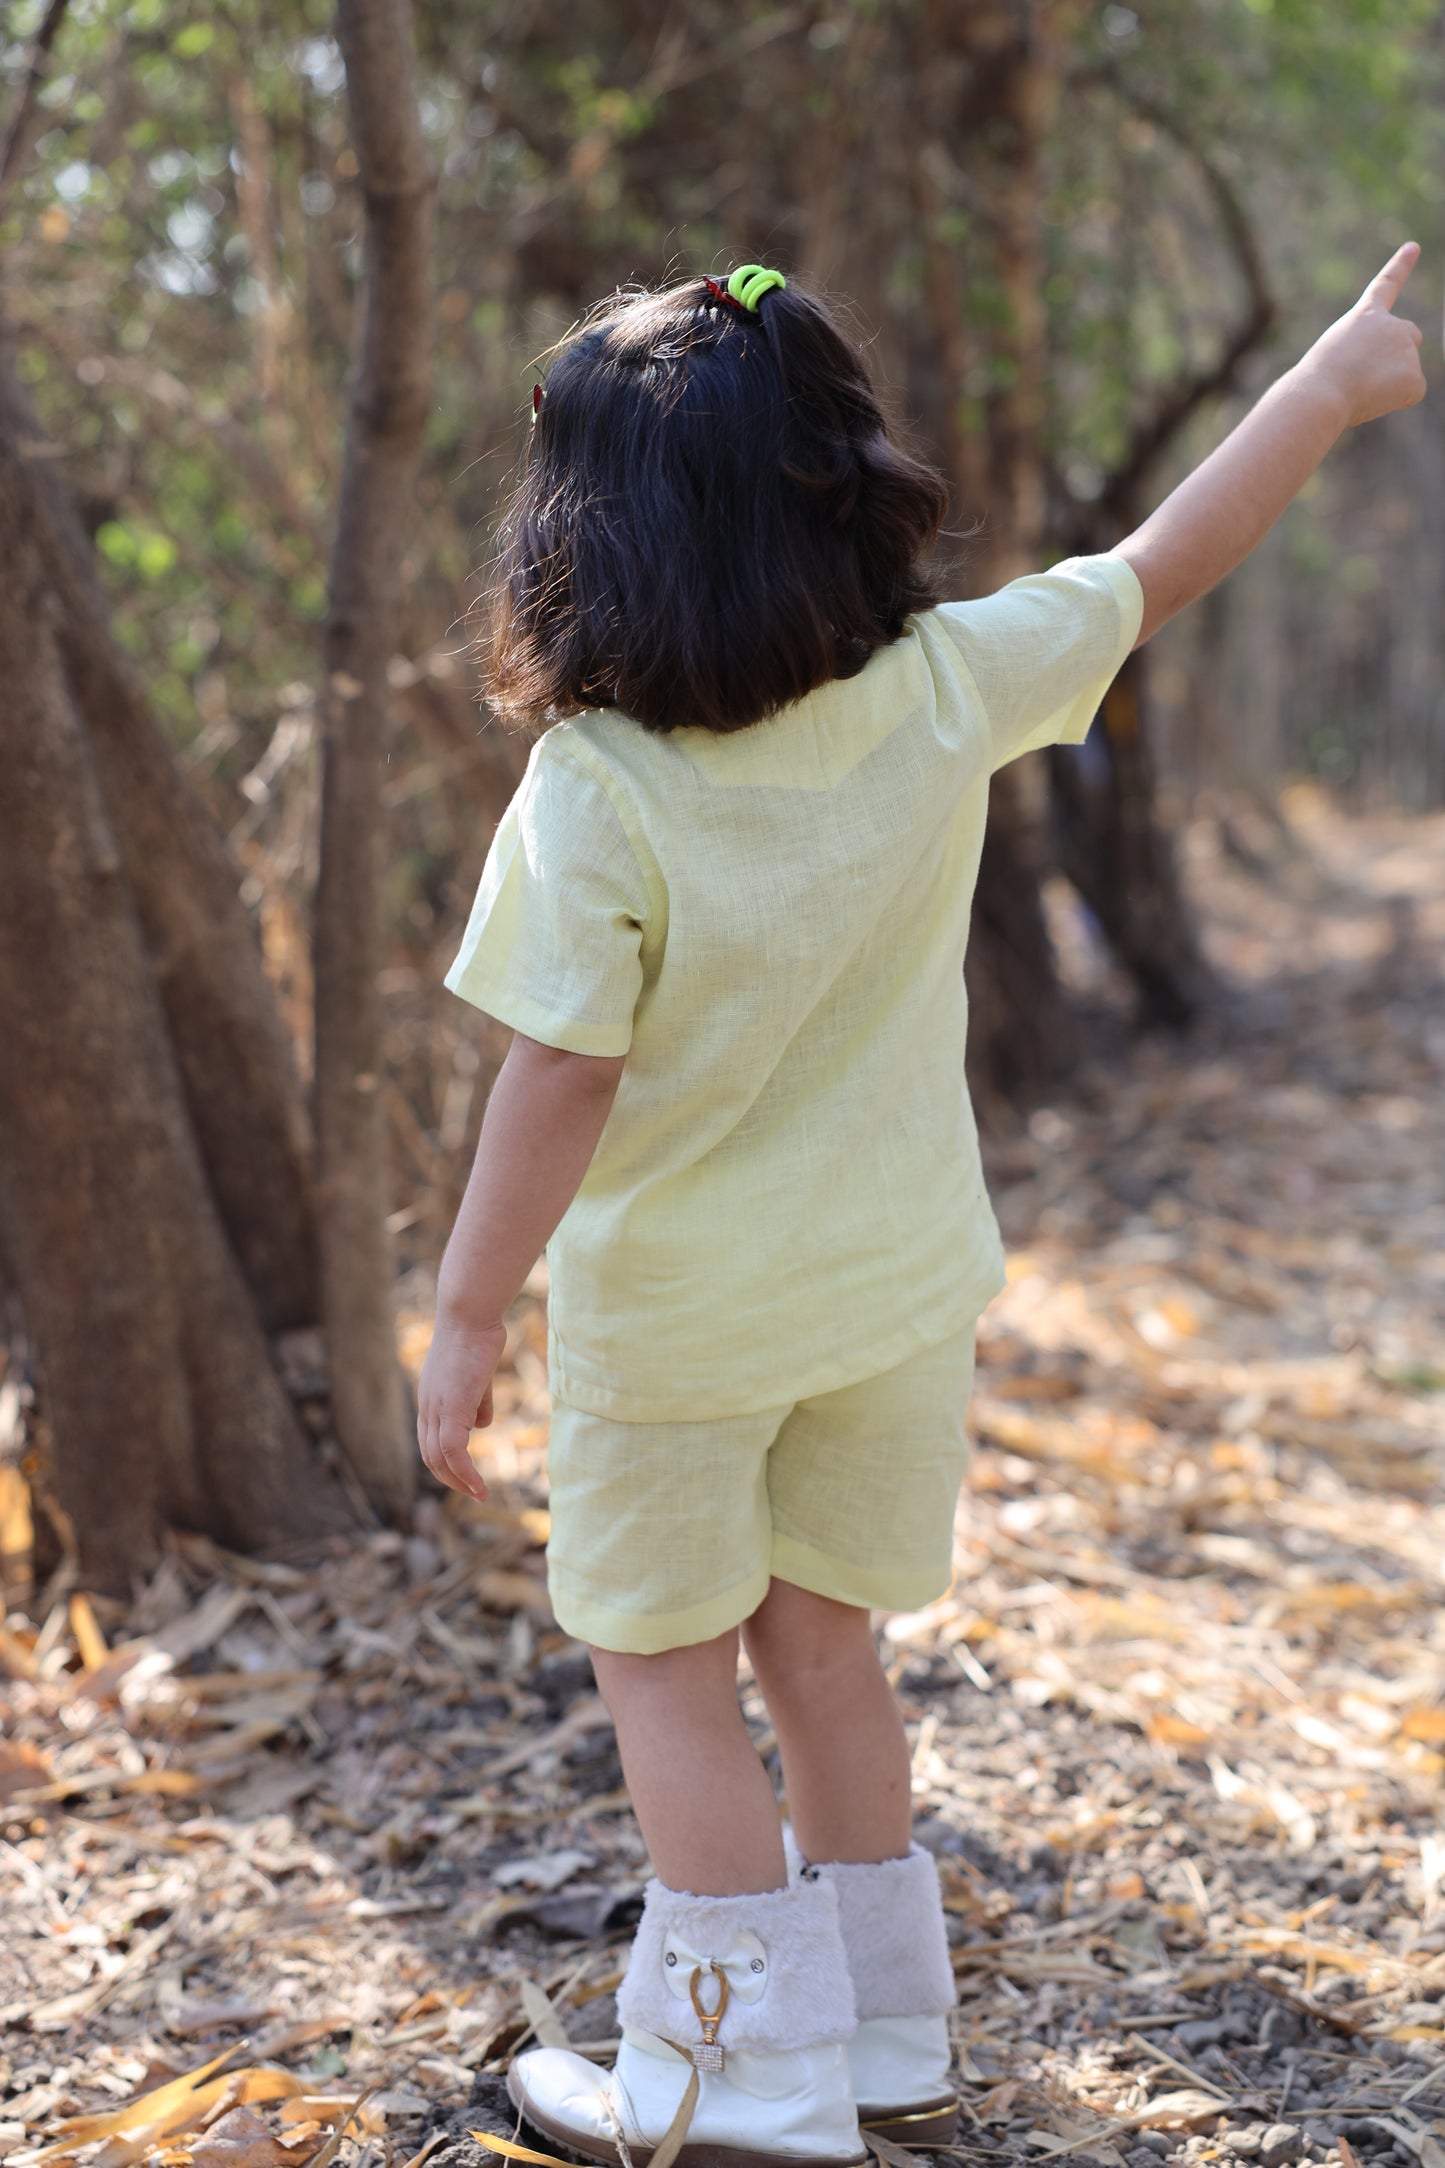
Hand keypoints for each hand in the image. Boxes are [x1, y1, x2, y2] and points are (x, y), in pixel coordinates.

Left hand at [416, 1314, 507, 1501]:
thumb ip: (477, 1401)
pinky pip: (454, 1451)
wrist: (470, 1315)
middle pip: (431, 1456)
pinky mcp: (452, 1409)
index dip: (447, 1462)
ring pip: (439, 1459)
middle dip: (452, 1480)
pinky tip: (480, 1485)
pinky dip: (465, 1473)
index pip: (431, 1441)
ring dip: (459, 1482)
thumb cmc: (477, 1337)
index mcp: (431, 1399)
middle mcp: (427, 1407)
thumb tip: (482, 1425)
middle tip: (474, 1493)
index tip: (467, 1476)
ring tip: (479, 1494)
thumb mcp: (477, 1376)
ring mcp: (437, 1409)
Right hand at [1302, 242, 1425, 429]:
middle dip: (1396, 352)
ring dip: (1387, 382)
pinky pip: (1411, 392)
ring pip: (1406, 369)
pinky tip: (1373, 399)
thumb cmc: (1316, 382)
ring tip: (1358, 389)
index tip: (1413, 247)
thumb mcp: (1334, 358)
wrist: (1321, 395)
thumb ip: (1364, 356)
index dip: (1401, 265)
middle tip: (1366, 371)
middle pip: (1409, 336)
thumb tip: (1384, 378)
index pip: (1387, 285)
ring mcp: (1407, 350)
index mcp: (1366, 316)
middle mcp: (1393, 326)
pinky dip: (1394, 399)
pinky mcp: (1415, 379)